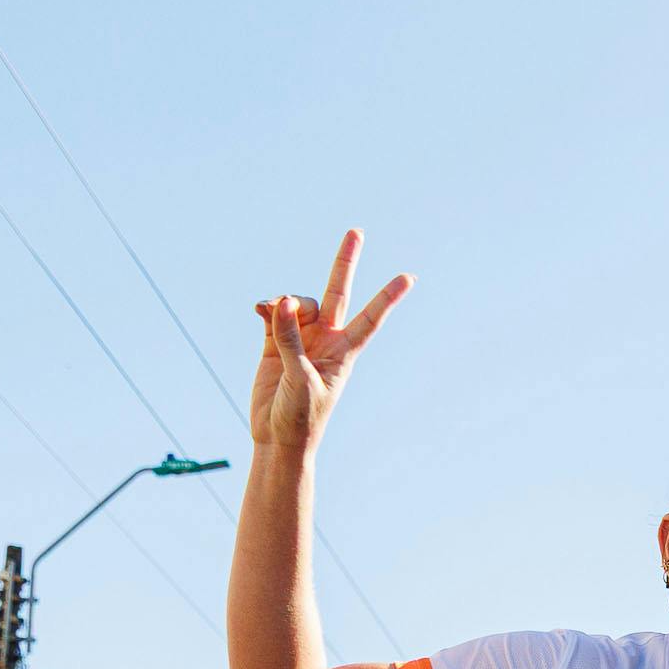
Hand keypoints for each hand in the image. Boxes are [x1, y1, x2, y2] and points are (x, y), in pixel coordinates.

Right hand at [247, 229, 412, 454]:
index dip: (387, 297)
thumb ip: (291, 339)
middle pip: (337, 293)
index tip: (409, 278)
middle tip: (356, 231)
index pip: (370, 318)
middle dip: (344, 263)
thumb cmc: (300, 417)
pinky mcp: (274, 343)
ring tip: (269, 311)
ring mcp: (300, 338)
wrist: (276, 437)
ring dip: (284, 303)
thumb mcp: (299, 379)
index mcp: (343, 352)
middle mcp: (325, 339)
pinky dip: (267, 307)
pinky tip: (259, 309)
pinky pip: (273, 313)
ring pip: (297, 303)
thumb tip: (283, 300)